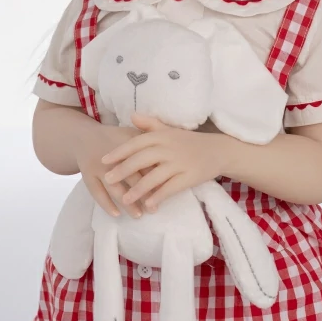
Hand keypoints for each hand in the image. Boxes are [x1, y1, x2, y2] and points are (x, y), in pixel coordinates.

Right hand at [75, 123, 156, 218]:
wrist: (85, 137)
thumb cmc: (116, 138)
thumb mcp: (132, 135)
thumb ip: (150, 145)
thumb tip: (170, 160)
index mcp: (126, 146)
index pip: (144, 163)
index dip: (154, 177)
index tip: (165, 191)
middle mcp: (112, 157)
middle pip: (130, 177)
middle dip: (143, 194)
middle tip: (154, 209)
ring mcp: (98, 167)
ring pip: (114, 188)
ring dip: (127, 203)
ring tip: (139, 215)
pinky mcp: (87, 175)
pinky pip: (96, 192)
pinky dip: (106, 204)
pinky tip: (116, 214)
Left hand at [101, 112, 228, 210]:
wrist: (218, 150)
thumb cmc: (189, 141)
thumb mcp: (170, 130)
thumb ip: (150, 124)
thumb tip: (131, 115)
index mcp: (162, 136)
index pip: (136, 143)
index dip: (119, 151)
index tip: (104, 160)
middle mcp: (169, 148)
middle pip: (142, 159)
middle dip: (123, 170)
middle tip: (108, 179)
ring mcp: (180, 163)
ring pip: (154, 176)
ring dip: (138, 189)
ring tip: (124, 199)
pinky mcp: (190, 177)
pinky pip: (171, 188)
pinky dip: (159, 196)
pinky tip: (148, 205)